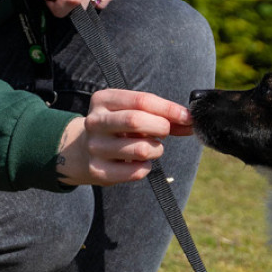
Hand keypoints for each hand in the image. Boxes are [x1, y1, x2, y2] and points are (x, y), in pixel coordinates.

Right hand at [56, 89, 193, 186]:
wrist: (81, 150)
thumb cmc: (118, 127)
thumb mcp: (133, 112)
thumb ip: (162, 115)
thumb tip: (190, 122)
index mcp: (104, 100)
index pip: (142, 100)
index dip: (169, 109)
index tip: (187, 117)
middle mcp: (95, 122)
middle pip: (136, 121)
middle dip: (161, 127)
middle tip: (166, 132)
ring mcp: (95, 147)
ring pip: (140, 149)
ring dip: (156, 149)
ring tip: (152, 147)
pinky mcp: (98, 170)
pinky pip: (136, 171)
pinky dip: (147, 167)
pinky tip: (140, 162)